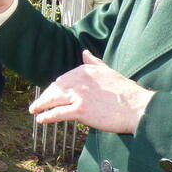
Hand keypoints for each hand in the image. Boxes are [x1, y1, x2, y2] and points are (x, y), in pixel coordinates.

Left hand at [29, 50, 154, 133]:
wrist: (137, 108)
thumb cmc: (126, 92)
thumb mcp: (108, 71)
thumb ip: (93, 62)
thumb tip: (85, 52)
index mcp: (84, 70)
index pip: (63, 80)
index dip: (55, 88)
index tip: (51, 94)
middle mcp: (78, 81)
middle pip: (55, 89)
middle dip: (44, 97)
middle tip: (37, 104)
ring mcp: (78, 96)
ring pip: (53, 100)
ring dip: (40, 106)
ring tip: (34, 110)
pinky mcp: (80, 110)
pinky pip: (58, 113)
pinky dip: (47, 116)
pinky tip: (40, 119)